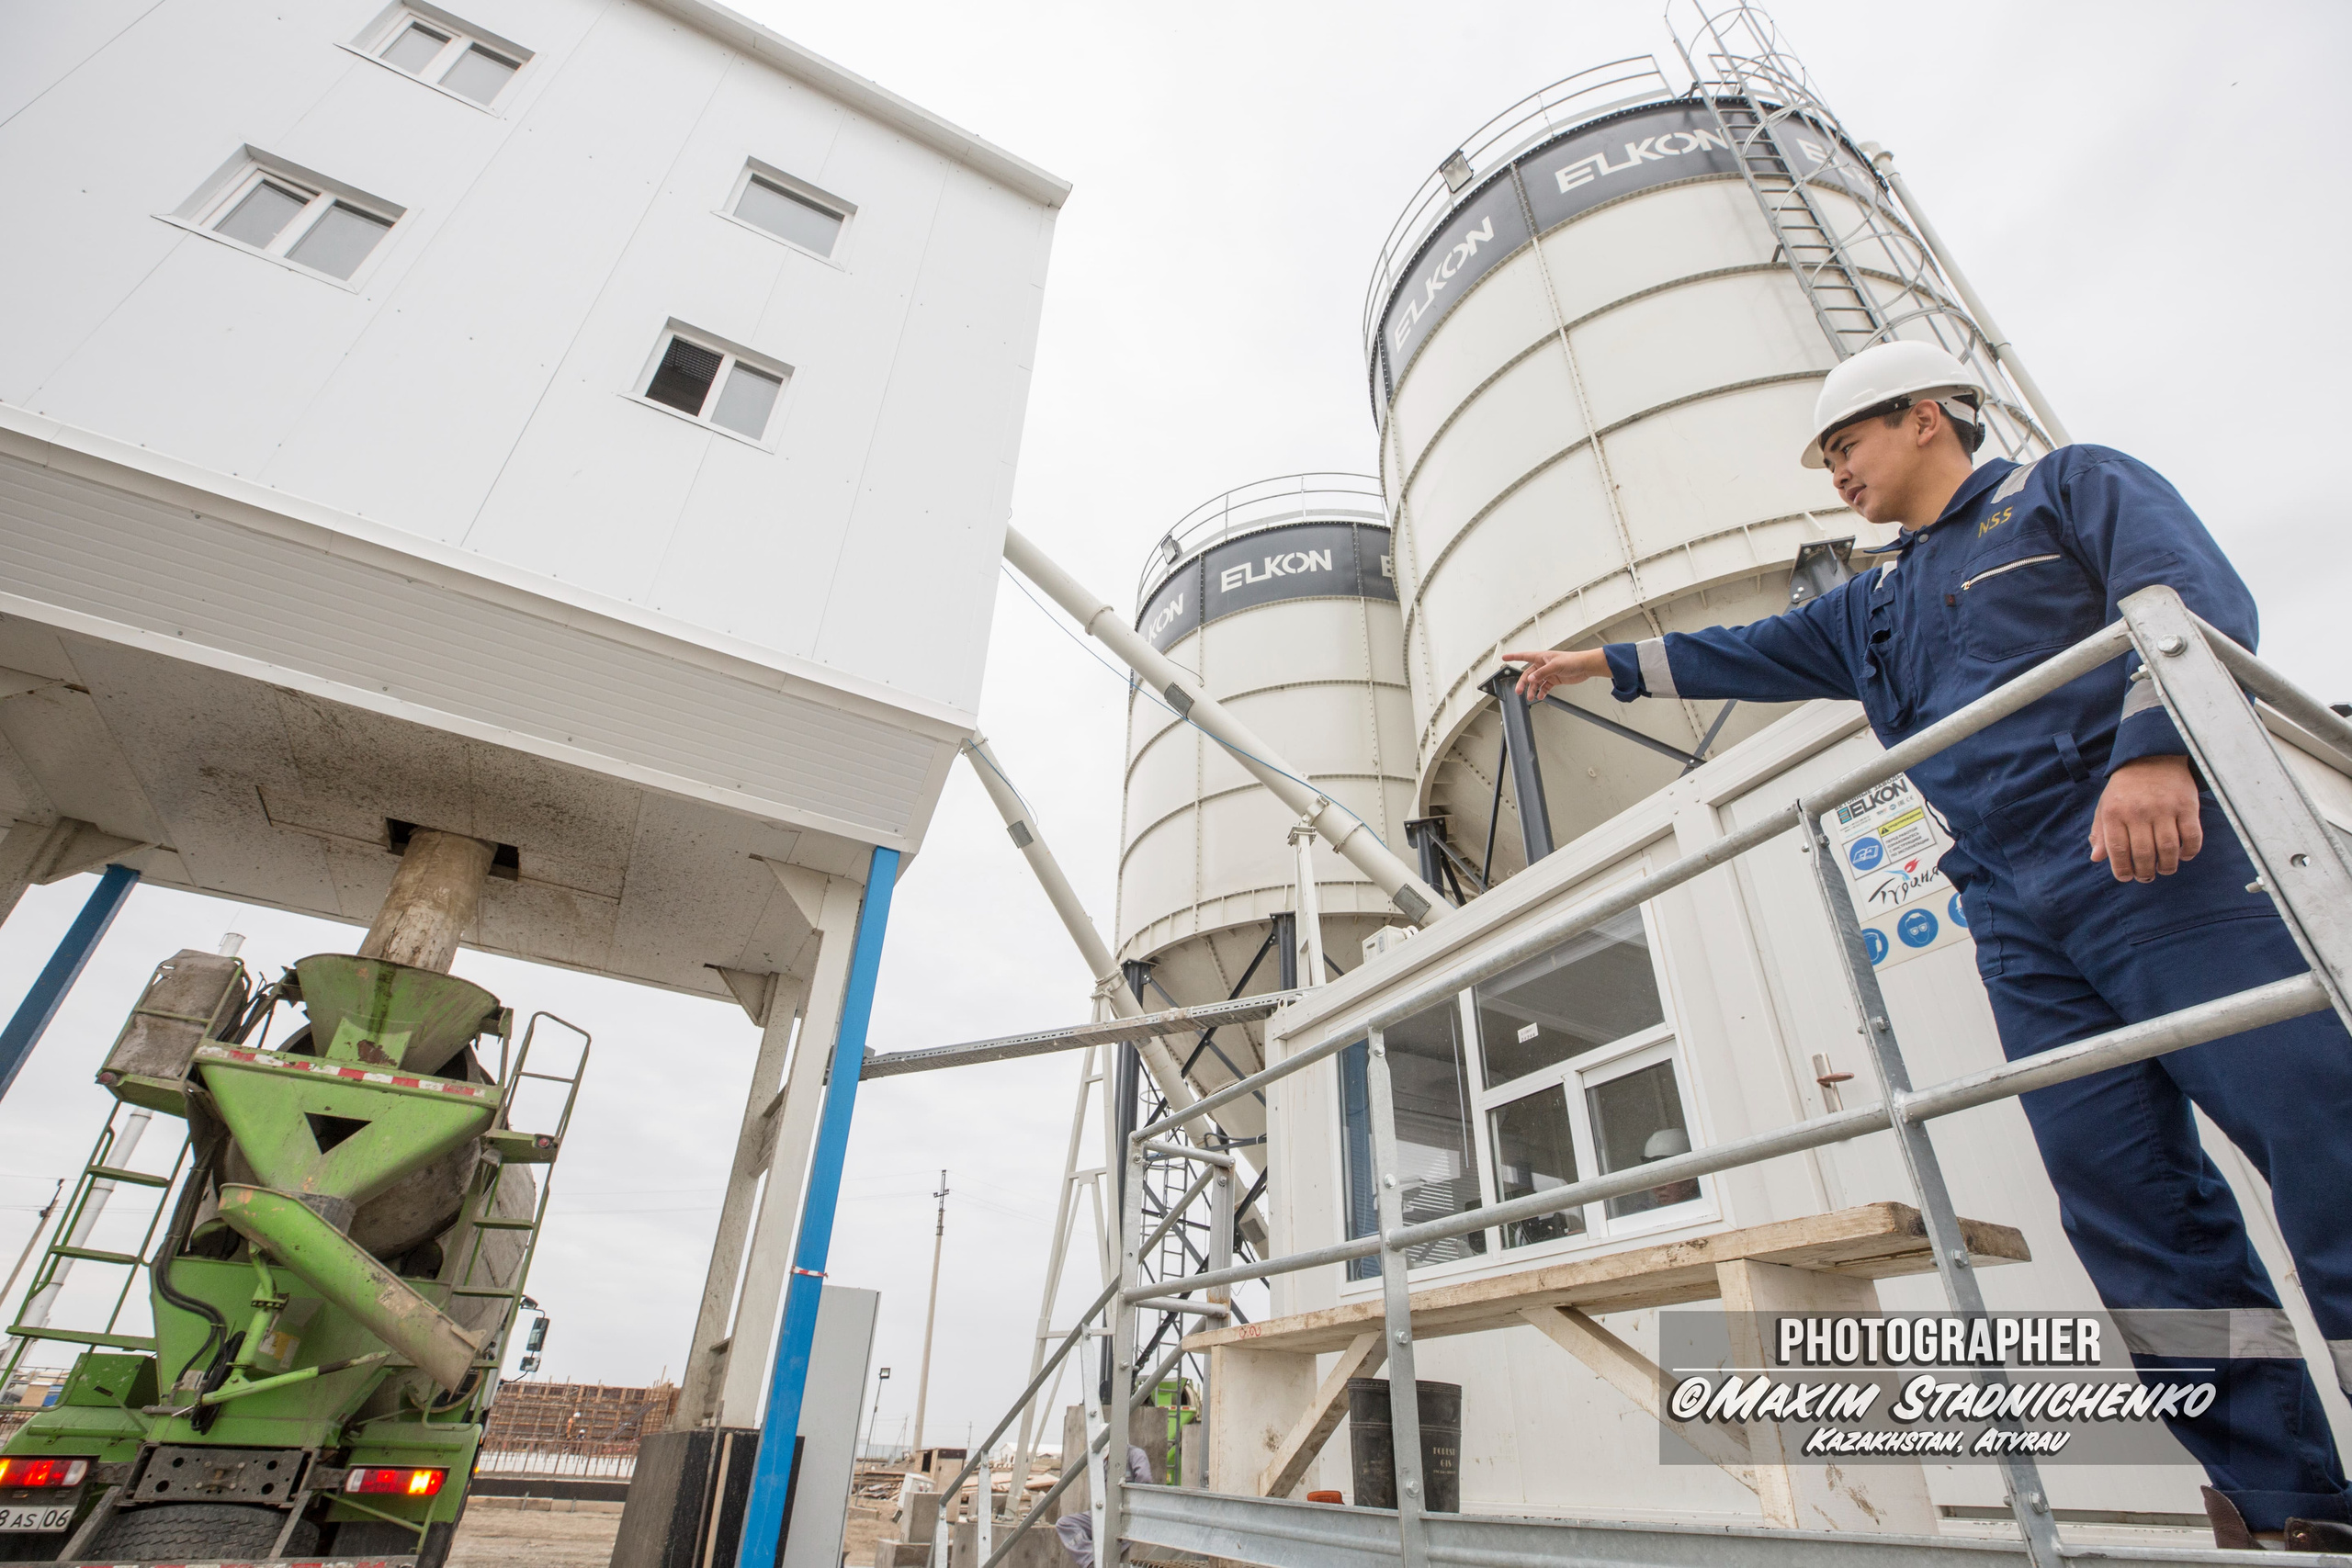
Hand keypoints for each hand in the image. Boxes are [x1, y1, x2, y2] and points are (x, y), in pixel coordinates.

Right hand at [1504, 648, 1608, 701]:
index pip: (1524, 656)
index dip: (1513, 657)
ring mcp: (1548, 673)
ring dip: (1533, 690)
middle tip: (1518, 691)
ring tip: (1531, 697)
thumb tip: (1531, 679)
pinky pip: (1545, 687)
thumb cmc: (1572, 660)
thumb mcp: (1556, 666)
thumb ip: (1542, 673)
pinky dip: (1542, 692)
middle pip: (1529, 674)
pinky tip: (1541, 696)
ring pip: (1536, 682)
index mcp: (1542, 657)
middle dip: (1523, 683)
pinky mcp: (1555, 679)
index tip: (1504, 658)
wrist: (1585, 667)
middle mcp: (1543, 664)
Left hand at [2089, 755, 2203, 881]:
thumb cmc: (2126, 787)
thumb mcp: (2106, 805)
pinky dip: (2190, 851)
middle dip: (2145, 872)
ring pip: (2169, 849)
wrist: (2152, 756)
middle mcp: (2138, 811)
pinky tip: (2184, 856)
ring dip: (2167, 866)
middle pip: (2144, 854)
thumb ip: (2101, 832)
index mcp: (2115, 812)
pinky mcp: (2187, 805)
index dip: (2122, 870)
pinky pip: (2192, 836)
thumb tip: (2097, 858)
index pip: (2117, 850)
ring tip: (2164, 869)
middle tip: (2147, 877)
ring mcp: (2164, 808)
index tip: (2126, 877)